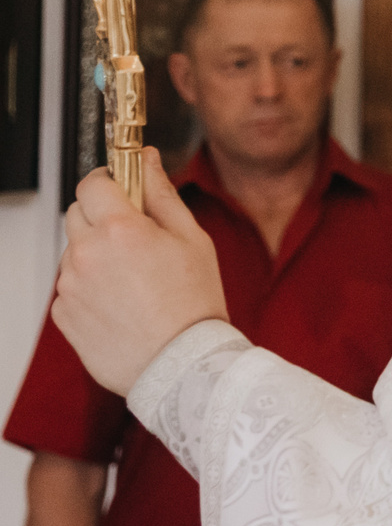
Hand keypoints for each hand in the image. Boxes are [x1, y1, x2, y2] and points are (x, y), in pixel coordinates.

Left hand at [53, 151, 225, 396]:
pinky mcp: (63, 314)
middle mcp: (86, 252)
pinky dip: (90, 288)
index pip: (93, 183)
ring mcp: (70, 284)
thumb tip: (147, 160)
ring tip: (133, 281)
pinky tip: (122, 304)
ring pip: (74, 252)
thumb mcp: (193, 239)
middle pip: (77, 213)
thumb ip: (163, 194)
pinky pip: (71, 287)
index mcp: (120, 228)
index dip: (109, 182)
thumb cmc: (194, 304)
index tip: (122, 189)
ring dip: (96, 255)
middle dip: (101, 217)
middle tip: (135, 238)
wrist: (181, 365)